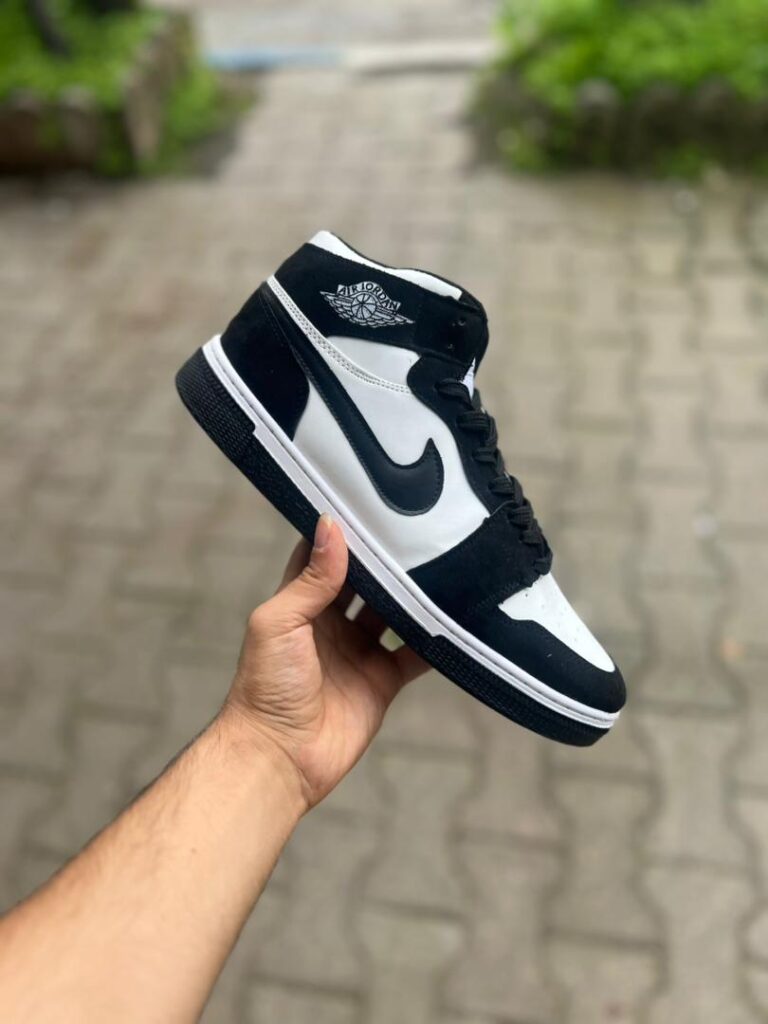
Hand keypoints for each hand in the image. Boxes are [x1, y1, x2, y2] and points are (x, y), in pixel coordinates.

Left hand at [222, 514, 426, 809]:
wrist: (280, 756)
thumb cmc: (265, 687)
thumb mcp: (281, 622)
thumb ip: (311, 579)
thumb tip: (330, 526)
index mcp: (300, 605)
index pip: (323, 557)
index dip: (342, 533)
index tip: (368, 503)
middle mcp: (331, 625)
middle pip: (366, 583)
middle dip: (386, 561)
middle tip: (417, 530)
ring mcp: (359, 653)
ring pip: (394, 614)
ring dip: (413, 596)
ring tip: (442, 565)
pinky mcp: (382, 681)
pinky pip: (414, 655)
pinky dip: (434, 641)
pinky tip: (454, 619)